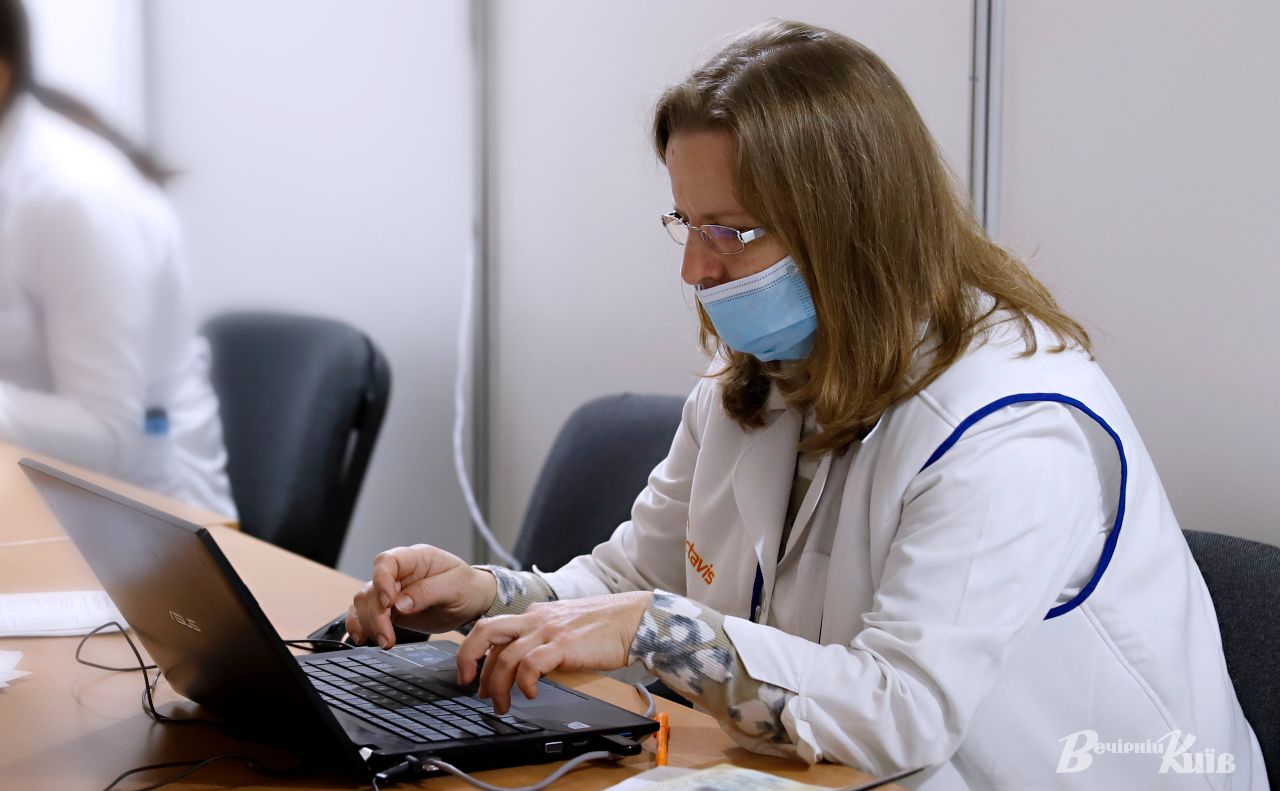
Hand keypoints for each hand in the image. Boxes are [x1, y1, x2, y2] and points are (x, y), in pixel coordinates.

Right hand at [346, 544, 498, 648]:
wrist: (473, 603)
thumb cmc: (468, 587)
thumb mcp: (456, 586)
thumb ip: (428, 592)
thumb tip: (400, 603)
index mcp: (416, 558)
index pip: (387, 561)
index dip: (381, 580)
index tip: (388, 601)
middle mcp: (399, 574)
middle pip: (372, 587)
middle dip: (376, 614)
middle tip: (387, 636)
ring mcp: (392, 592)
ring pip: (365, 603)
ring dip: (369, 623)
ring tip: (385, 642)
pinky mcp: (390, 610)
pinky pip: (366, 615)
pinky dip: (361, 626)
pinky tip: (364, 638)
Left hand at [456, 591, 652, 713]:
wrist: (634, 620)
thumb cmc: (605, 627)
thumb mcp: (564, 628)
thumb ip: (543, 640)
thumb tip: (525, 668)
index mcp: (535, 613)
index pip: (493, 631)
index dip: (476, 655)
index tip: (473, 676)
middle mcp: (536, 618)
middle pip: (486, 631)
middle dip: (468, 659)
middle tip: (468, 685)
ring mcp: (548, 630)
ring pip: (504, 656)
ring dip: (497, 686)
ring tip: (502, 705)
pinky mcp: (563, 645)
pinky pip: (530, 665)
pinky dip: (524, 683)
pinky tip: (530, 694)